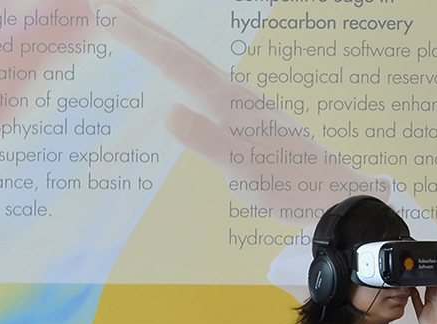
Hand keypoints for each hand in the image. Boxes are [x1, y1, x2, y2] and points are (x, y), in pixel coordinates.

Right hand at [95, 0, 373, 218]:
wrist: (336, 192)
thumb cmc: (290, 187)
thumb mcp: (244, 172)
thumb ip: (209, 142)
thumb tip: (168, 112)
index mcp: (228, 101)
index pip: (173, 59)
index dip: (135, 35)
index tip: (101, 9)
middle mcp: (235, 93)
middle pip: (179, 49)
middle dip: (140, 23)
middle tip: (101, 0)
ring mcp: (242, 102)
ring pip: (192, 60)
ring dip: (158, 38)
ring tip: (131, 21)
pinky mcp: (247, 115)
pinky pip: (202, 78)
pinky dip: (179, 63)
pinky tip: (179, 71)